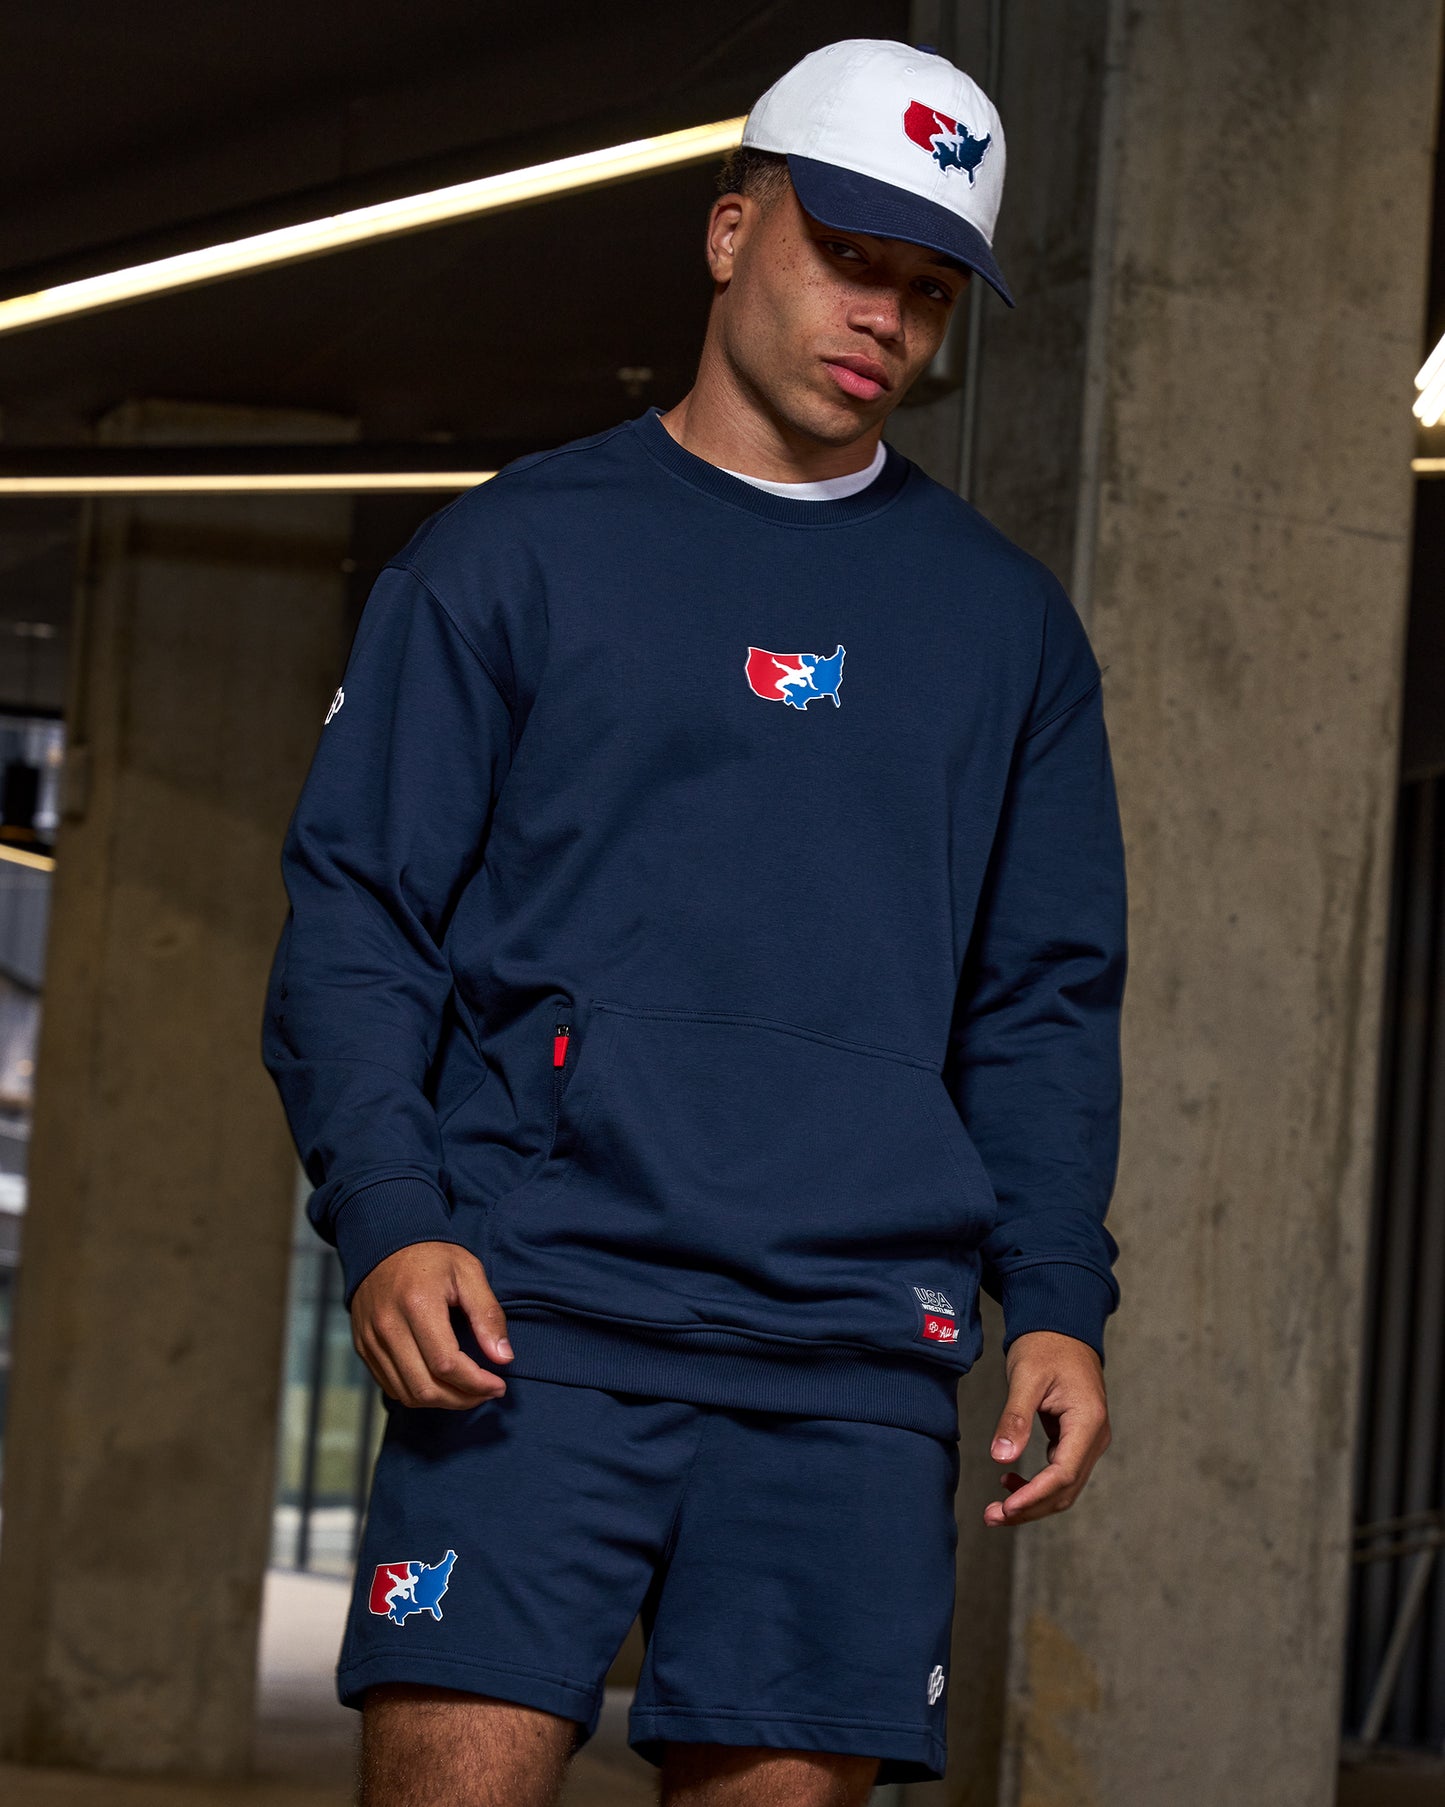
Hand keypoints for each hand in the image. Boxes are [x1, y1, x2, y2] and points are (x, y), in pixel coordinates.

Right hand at [350, 1242, 512, 1408]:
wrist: (384, 1242)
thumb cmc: (432, 1257)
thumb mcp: (469, 1273)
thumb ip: (487, 1315)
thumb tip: (503, 1358)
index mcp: (418, 1304)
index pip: (447, 1364)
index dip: (476, 1384)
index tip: (498, 1385)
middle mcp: (388, 1326)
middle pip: (426, 1387)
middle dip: (462, 1399)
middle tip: (486, 1392)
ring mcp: (371, 1339)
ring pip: (407, 1394)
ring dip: (442, 1402)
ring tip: (466, 1391)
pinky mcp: (363, 1347)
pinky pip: (390, 1386)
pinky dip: (418, 1394)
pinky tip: (440, 1384)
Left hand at [984, 1330, 1110, 1525]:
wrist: (1061, 1326)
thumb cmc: (1045, 1345)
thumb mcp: (1026, 1377)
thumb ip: (1015, 1417)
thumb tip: (1001, 1458)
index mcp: (1088, 1421)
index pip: (1064, 1473)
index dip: (1035, 1495)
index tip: (1006, 1508)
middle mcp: (1095, 1435)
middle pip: (1066, 1489)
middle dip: (1030, 1507)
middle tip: (992, 1517)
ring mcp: (1088, 1439)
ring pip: (1064, 1486)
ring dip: (1032, 1501)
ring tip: (997, 1510)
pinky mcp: (1076, 1438)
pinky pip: (1060, 1472)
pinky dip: (1036, 1484)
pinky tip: (1010, 1482)